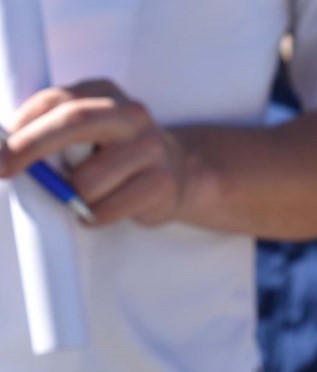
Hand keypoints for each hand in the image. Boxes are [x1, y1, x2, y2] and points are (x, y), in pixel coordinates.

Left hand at [0, 79, 187, 227]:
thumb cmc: (116, 155)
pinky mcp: (160, 184)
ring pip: (86, 180)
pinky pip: (105, 209)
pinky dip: (92, 216)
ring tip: (81, 197)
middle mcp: (131, 115)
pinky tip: (99, 209)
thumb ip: (50, 129)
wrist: (180, 174)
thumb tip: (4, 151)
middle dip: (29, 146)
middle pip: (72, 121)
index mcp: (104, 92)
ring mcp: (151, 149)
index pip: (54, 101)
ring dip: (71, 197)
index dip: (20, 125)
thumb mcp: (85, 130)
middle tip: (3, 168)